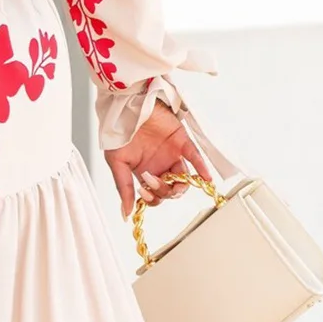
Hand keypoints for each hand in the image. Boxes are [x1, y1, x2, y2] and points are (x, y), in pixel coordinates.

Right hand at [105, 100, 213, 220]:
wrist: (126, 108)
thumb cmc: (119, 132)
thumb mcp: (117, 163)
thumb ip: (123, 188)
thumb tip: (126, 213)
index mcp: (144, 172)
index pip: (155, 195)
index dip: (152, 197)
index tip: (144, 190)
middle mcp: (160, 166)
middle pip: (170, 190)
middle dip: (163, 191)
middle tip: (153, 180)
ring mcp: (172, 155)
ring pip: (183, 178)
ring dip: (180, 185)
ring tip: (173, 181)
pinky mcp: (182, 142)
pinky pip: (195, 158)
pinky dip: (202, 169)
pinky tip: (205, 179)